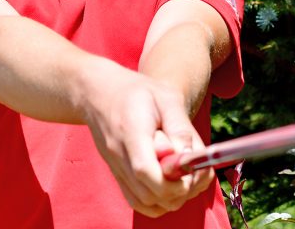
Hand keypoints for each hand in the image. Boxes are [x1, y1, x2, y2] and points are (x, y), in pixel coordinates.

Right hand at [81, 68, 213, 216]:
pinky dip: (158, 201)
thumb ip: (179, 128)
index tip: (191, 172)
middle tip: (193, 171)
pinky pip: (138, 202)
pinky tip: (171, 183)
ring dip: (170, 198)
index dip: (172, 181)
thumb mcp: (166, 97)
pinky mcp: (118, 175)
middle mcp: (119, 155)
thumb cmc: (138, 92)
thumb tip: (190, 157)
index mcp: (131, 133)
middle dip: (178, 190)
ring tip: (184, 176)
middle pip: (148, 193)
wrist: (101, 94)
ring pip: (145, 203)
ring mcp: (116, 168)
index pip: (146, 170)